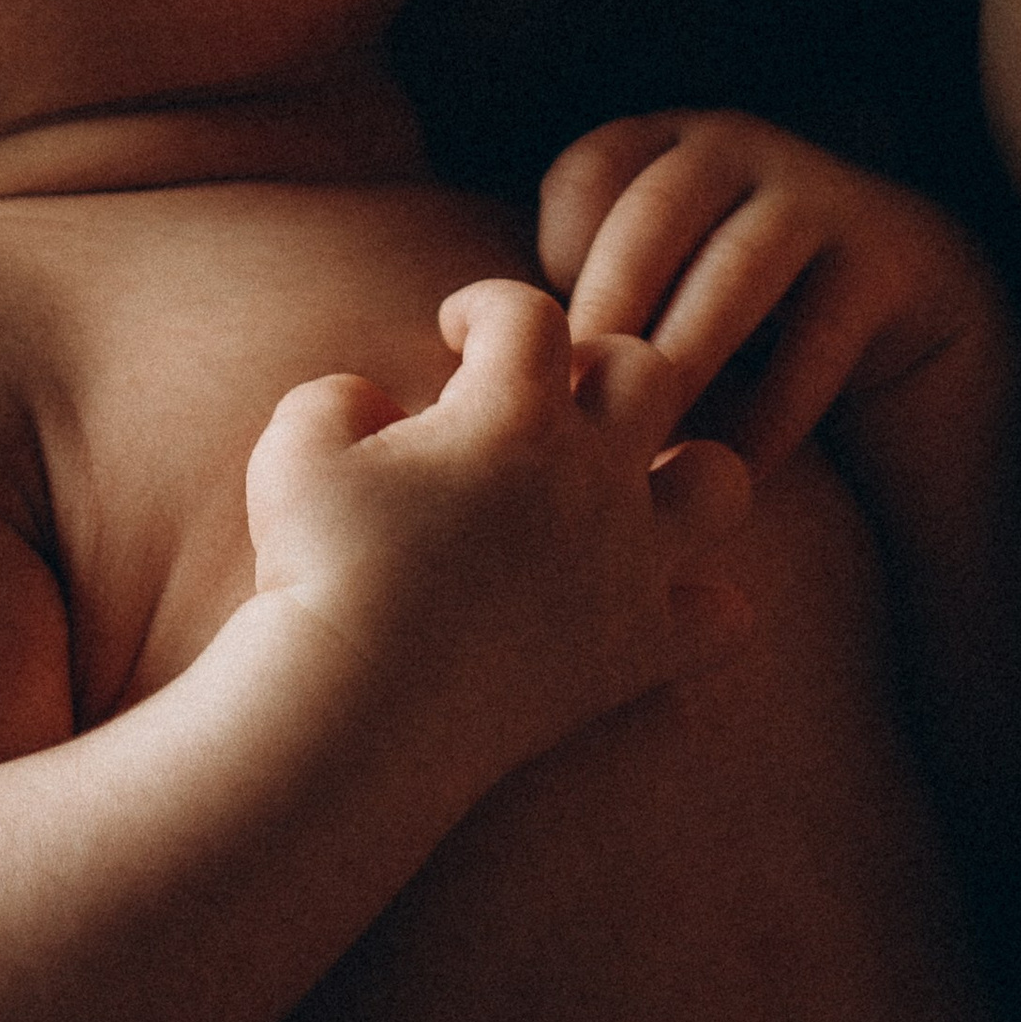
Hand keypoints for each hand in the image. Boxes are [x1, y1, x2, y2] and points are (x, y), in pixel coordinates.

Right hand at [244, 278, 750, 784]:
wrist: (356, 714)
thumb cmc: (318, 569)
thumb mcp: (296, 445)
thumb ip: (342, 395)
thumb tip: (377, 407)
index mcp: (516, 412)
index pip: (529, 311)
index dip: (488, 307)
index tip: (455, 335)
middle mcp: (593, 476)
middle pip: (646, 372)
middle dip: (592, 370)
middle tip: (537, 408)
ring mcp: (628, 566)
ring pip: (720, 481)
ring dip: (680, 472)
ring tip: (623, 488)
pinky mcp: (637, 653)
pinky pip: (724, 618)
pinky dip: (697, 603)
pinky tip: (642, 599)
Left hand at [540, 114, 1006, 480]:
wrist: (904, 326)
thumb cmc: (736, 330)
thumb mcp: (658, 294)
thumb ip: (585, 315)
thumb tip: (462, 380)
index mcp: (666, 145)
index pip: (590, 172)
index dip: (557, 254)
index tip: (538, 351)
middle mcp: (741, 150)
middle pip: (656, 215)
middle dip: (612, 313)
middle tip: (576, 410)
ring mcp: (825, 198)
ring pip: (737, 269)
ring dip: (687, 357)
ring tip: (649, 440)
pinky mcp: (893, 263)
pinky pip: (821, 337)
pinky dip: (770, 411)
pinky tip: (732, 471)